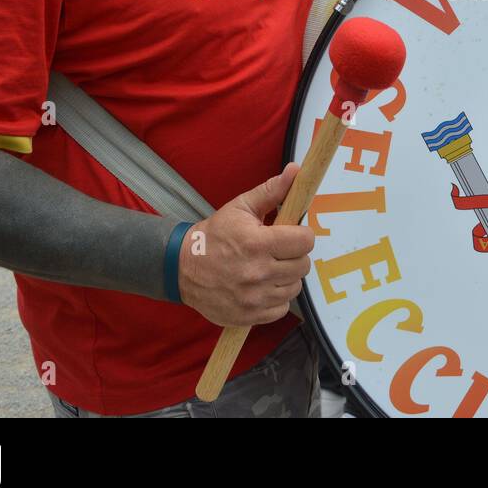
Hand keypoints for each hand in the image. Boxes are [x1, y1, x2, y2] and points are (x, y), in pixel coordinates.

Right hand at [178, 162, 315, 326]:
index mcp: (257, 243)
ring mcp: (254, 298)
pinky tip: (263, 286)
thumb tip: (296, 171)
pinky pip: (281, 309)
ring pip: (294, 287)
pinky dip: (276, 298)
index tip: (292, 234)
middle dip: (295, 255)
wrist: (182, 268)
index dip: (302, 235)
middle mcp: (258, 273)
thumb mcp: (240, 207)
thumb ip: (271, 191)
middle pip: (303, 265)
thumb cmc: (214, 235)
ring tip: (269, 267)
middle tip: (279, 251)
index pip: (305, 241)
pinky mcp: (249, 316)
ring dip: (287, 277)